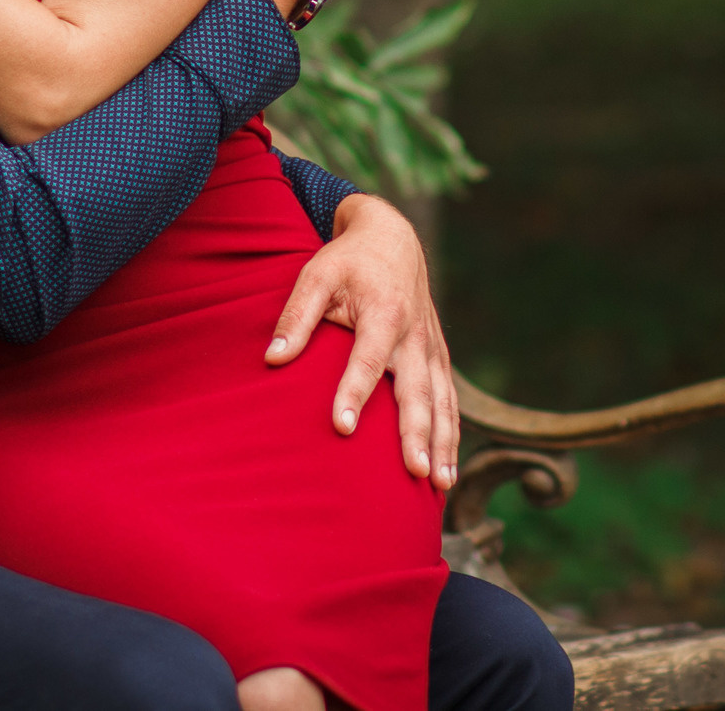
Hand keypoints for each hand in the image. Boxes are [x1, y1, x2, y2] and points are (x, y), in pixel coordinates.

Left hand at [264, 193, 456, 490]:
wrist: (393, 240)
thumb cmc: (347, 261)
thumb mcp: (316, 275)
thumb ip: (296, 316)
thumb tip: (272, 359)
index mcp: (383, 313)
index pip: (367, 359)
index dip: (354, 393)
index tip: (342, 427)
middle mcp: (413, 335)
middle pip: (416, 391)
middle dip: (418, 433)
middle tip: (414, 472)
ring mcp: (431, 349)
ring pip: (441, 402)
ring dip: (442, 444)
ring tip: (438, 484)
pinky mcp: (438, 358)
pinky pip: (450, 402)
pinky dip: (451, 436)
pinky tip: (447, 472)